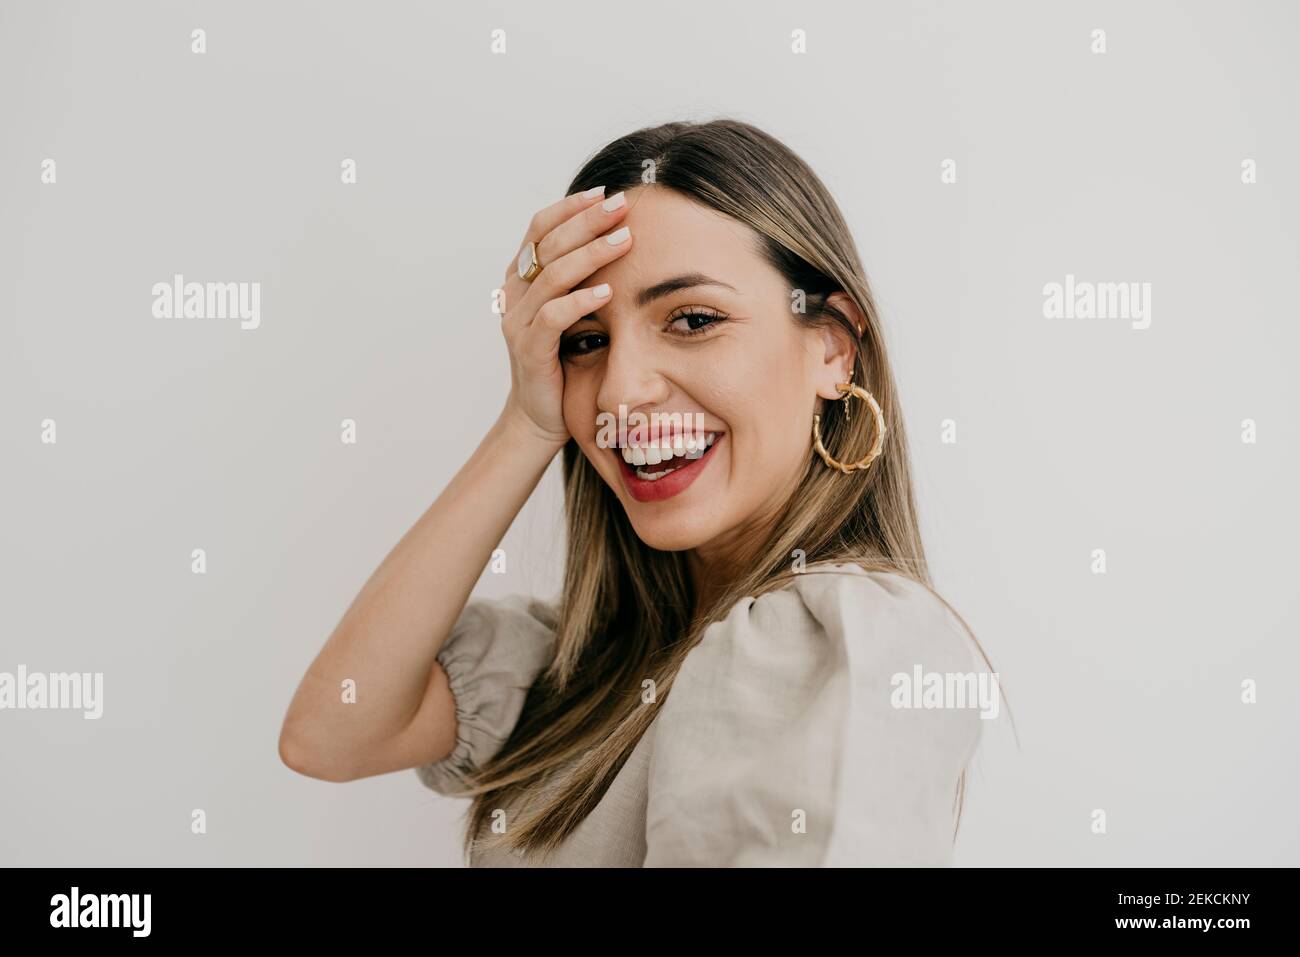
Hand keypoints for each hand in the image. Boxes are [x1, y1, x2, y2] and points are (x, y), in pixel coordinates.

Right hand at [498, 186, 632, 445]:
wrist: (541, 415)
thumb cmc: (564, 360)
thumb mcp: (571, 310)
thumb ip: (580, 277)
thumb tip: (620, 235)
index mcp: (522, 278)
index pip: (540, 228)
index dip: (570, 208)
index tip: (605, 192)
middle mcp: (514, 294)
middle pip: (548, 244)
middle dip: (587, 221)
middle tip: (622, 205)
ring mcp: (518, 321)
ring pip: (552, 275)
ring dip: (590, 254)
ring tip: (624, 240)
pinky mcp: (529, 350)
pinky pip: (551, 316)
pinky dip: (580, 300)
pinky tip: (607, 291)